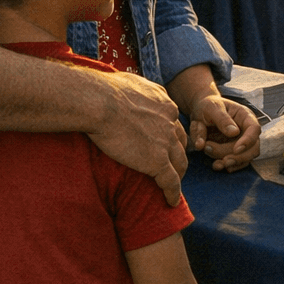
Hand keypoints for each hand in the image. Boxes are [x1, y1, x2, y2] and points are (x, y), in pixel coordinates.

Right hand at [87, 70, 188, 205]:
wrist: (102, 104)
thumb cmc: (107, 91)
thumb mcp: (132, 82)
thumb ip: (139, 90)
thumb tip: (130, 89)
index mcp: (165, 105)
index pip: (173, 124)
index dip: (170, 135)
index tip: (165, 143)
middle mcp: (171, 123)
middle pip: (181, 143)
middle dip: (178, 154)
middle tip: (173, 165)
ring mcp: (166, 142)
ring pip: (180, 163)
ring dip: (179, 174)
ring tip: (173, 185)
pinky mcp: (158, 161)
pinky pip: (171, 181)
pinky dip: (173, 193)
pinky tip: (171, 201)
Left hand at [186, 94, 261, 171]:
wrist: (200, 111)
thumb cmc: (207, 106)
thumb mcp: (211, 107)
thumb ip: (221, 119)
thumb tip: (234, 133)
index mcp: (244, 116)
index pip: (254, 129)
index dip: (248, 141)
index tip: (236, 149)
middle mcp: (246, 130)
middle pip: (252, 148)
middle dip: (237, 157)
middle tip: (220, 160)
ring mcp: (241, 142)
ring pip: (244, 158)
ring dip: (231, 163)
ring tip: (215, 164)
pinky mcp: (233, 151)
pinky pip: (236, 163)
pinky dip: (227, 166)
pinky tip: (217, 166)